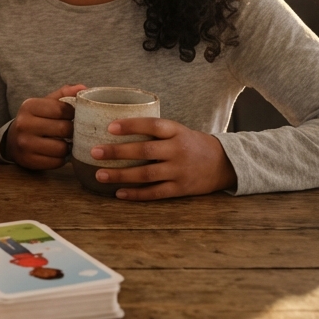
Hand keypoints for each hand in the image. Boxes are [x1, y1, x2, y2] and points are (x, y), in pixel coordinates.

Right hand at [5, 84, 86, 169]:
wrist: (13, 140)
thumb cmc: (35, 119)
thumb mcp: (45, 103)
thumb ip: (64, 94)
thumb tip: (84, 88)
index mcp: (29, 106)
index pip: (61, 109)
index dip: (72, 114)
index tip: (72, 116)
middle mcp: (24, 124)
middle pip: (63, 129)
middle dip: (71, 131)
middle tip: (70, 131)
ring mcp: (24, 143)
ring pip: (61, 148)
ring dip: (66, 146)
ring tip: (63, 142)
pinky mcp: (28, 160)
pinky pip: (56, 162)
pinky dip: (60, 158)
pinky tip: (55, 152)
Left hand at [90, 118, 237, 200]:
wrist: (224, 163)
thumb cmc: (190, 143)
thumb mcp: (177, 130)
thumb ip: (153, 130)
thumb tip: (114, 126)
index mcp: (176, 131)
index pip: (152, 125)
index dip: (132, 125)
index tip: (110, 126)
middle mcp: (178, 150)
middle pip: (145, 151)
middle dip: (118, 152)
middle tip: (94, 152)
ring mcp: (180, 171)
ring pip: (147, 174)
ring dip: (121, 175)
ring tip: (99, 174)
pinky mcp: (181, 189)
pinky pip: (156, 192)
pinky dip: (136, 194)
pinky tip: (119, 193)